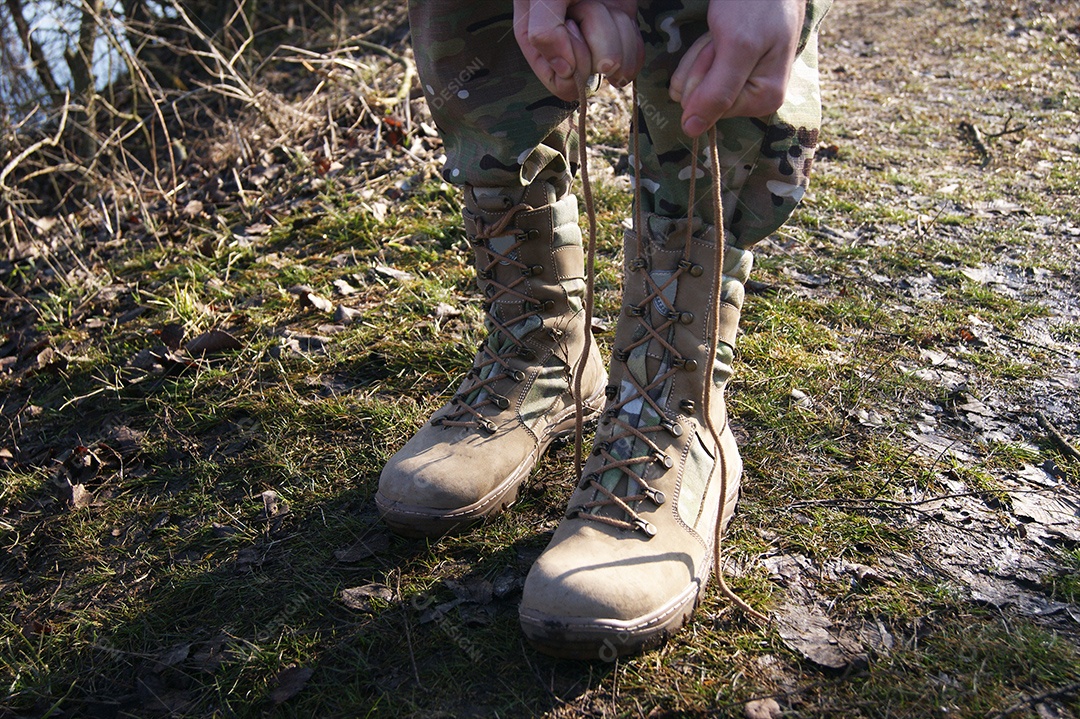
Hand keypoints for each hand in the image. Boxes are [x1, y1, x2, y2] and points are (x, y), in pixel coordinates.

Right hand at [513, 0, 643, 100]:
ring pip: (616, 66)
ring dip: (617, 31)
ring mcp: (596, 42)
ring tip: (602, 3)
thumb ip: (544, 30)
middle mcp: (567, 47)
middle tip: (585, 4)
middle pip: (592, 71)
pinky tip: (622, 18)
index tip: (571, 26)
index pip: (561, 80)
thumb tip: (565, 72)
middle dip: (597, 35)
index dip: (573, 60)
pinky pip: (633, 60)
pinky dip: (633, 41)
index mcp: (538, 42)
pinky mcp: (620, 36)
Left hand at [669, 0, 804, 135]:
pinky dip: (699, 50)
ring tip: (722, 31)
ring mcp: (740, 85)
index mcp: (764, 100)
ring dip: (698, 54)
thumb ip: (717, 92)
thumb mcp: (737, 47)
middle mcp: (754, 99)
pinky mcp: (729, 71)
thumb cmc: (757, 4)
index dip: (705, 74)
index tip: (722, 45)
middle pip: (699, 99)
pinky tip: (717, 34)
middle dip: (701, 64)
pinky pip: (696, 72)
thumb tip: (691, 130)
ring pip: (693, 85)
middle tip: (722, 35)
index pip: (709, 107)